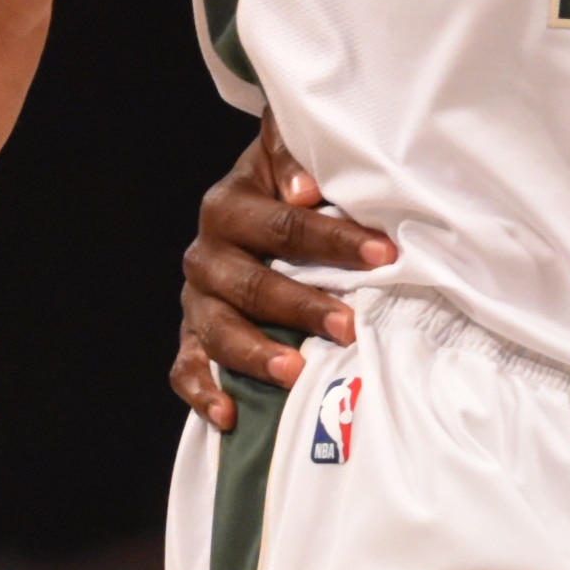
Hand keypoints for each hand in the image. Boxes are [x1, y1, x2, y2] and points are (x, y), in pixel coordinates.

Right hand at [170, 113, 395, 432]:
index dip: (333, 240)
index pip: (282, 225)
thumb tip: (306, 189)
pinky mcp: (191, 335)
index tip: (382, 254)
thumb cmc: (290, 187)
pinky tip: (228, 414)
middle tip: (348, 325)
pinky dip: (202, 393)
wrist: (248, 206)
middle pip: (250, 284)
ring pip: (218, 329)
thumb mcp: (290, 156)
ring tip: (295, 371)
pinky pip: (187, 366)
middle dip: (301, 306)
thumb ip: (295, 155)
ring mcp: (197, 299)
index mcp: (229, 206)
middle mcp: (206, 253)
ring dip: (256, 353)